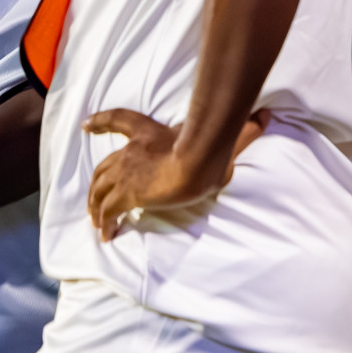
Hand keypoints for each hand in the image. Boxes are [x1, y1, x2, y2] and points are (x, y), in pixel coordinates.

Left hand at [84, 109, 269, 240]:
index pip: (117, 120)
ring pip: (101, 190)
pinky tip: (105, 235)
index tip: (86, 125)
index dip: (100, 121)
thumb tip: (265, 118)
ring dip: (96, 206)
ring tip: (96, 221)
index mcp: (147, 132)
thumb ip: (242, 130)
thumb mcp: (220, 138)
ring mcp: (127, 172)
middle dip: (97, 184)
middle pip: (103, 167)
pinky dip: (104, 222)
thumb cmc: (209, 148)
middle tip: (94, 198)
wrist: (196, 160)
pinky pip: (109, 210)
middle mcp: (131, 152)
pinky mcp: (129, 193)